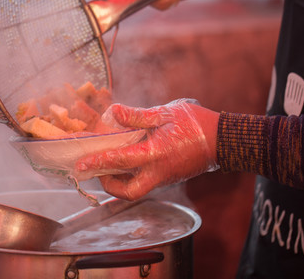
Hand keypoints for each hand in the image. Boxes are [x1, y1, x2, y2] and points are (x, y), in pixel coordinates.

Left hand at [75, 99, 218, 199]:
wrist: (223, 140)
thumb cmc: (196, 124)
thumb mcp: (165, 114)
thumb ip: (137, 116)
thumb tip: (113, 111)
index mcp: (156, 154)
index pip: (120, 160)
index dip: (97, 162)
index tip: (80, 165)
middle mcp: (159, 172)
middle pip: (128, 191)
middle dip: (109, 185)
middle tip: (97, 171)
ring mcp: (165, 178)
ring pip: (136, 189)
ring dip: (119, 181)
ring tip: (108, 164)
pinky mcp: (169, 177)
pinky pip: (145, 182)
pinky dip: (131, 175)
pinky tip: (126, 160)